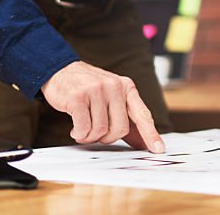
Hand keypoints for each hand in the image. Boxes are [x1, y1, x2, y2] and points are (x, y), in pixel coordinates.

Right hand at [41, 61, 164, 152]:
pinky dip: (79, 134)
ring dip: (90, 137)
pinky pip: (84, 129)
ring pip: (100, 131)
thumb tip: (141, 143)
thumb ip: (126, 119)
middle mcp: (115, 87)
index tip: (158, 149)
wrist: (62, 70)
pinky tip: (76, 128)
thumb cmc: (89, 88)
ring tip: (84, 128)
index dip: (150, 134)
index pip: (142, 114)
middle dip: (107, 138)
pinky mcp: (78, 97)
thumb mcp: (112, 97)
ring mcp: (96, 90)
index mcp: (127, 87)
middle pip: (120, 129)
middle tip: (96, 133)